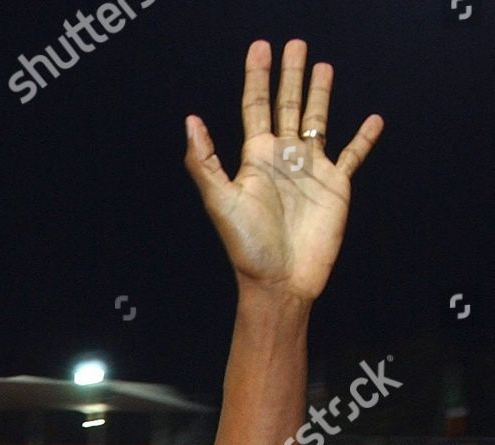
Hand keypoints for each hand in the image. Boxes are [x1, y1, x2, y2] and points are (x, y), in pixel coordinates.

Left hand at [185, 39, 382, 302]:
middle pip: (288, 105)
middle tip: (295, 43)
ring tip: (324, 66)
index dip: (257, 77)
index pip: (255, 107)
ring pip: (317, 121)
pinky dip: (364, 138)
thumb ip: (204, 162)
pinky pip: (352, 155)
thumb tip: (191, 120)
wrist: (281, 280)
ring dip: (320, 94)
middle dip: (291, 75)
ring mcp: (311, 170)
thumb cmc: (248, 246)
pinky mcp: (336, 186)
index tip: (260, 47)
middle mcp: (284, 158)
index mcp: (256, 158)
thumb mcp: (220, 202)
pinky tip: (373, 120)